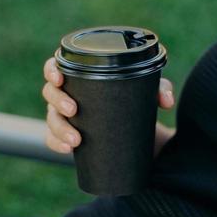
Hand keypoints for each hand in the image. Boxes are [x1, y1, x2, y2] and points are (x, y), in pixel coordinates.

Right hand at [41, 56, 174, 154]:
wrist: (137, 136)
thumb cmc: (135, 104)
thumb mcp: (148, 94)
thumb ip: (160, 89)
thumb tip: (165, 100)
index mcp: (80, 78)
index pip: (57, 67)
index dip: (51, 69)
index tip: (59, 77)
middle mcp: (68, 95)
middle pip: (50, 93)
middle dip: (58, 101)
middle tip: (74, 110)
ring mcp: (65, 118)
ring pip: (51, 119)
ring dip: (59, 128)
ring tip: (76, 140)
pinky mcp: (68, 138)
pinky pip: (53, 140)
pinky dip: (57, 144)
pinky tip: (68, 150)